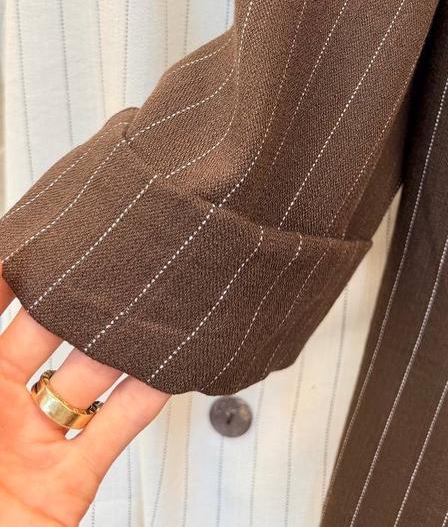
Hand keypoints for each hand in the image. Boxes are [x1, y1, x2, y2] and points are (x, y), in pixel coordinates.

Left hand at [0, 264, 168, 525]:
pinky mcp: (70, 480)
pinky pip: (116, 428)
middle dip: (75, 303)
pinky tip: (163, 367)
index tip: (44, 235)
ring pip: (89, 377)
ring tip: (141, 310)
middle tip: (105, 266)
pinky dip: (144, 398)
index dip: (15, 274)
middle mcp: (2, 409)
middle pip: (48, 335)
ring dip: (116, 346)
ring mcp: (37, 442)